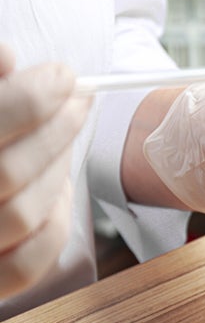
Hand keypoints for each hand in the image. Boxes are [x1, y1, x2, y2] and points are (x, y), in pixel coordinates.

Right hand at [0, 44, 90, 296]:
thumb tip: (7, 57)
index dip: (31, 98)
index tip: (64, 75)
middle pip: (6, 171)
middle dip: (56, 129)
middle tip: (79, 100)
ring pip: (21, 215)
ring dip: (58, 169)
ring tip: (66, 138)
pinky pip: (26, 265)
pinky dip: (53, 224)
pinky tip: (56, 191)